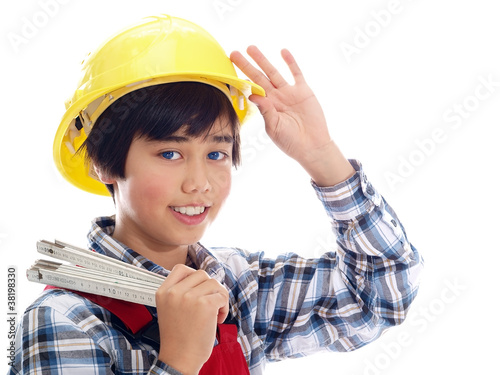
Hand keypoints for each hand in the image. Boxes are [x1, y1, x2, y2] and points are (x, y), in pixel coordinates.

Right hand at [156, 265, 228, 374]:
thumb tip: (202, 279)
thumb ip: (179, 292)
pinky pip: (222, 296)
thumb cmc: (178, 338)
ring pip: (214, 283)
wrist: (179, 359)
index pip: (180, 268)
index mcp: (163, 292)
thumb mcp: (169, 309)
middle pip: (201, 274)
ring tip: (215, 314)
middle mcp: (175, 292)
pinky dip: (224, 308)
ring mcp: (190, 297)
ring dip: (219, 297)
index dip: (193, 275)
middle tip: (209, 304)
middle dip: (209, 288)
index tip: (199, 288)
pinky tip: (218, 320)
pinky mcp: (205, 305)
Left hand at [231, 46, 354, 185]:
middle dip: (246, 65)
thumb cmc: (291, 141)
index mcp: (266, 107)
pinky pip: (296, 74)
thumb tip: (253, 95)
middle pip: (258, 77)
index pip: (251, 90)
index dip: (241, 80)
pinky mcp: (303, 91)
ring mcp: (289, 93)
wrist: (312, 146)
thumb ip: (265, 111)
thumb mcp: (274, 128)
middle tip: (234, 53)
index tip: (229, 71)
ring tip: (251, 48)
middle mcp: (275, 98)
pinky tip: (283, 52)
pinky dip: (290, 62)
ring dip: (263, 60)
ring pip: (273, 73)